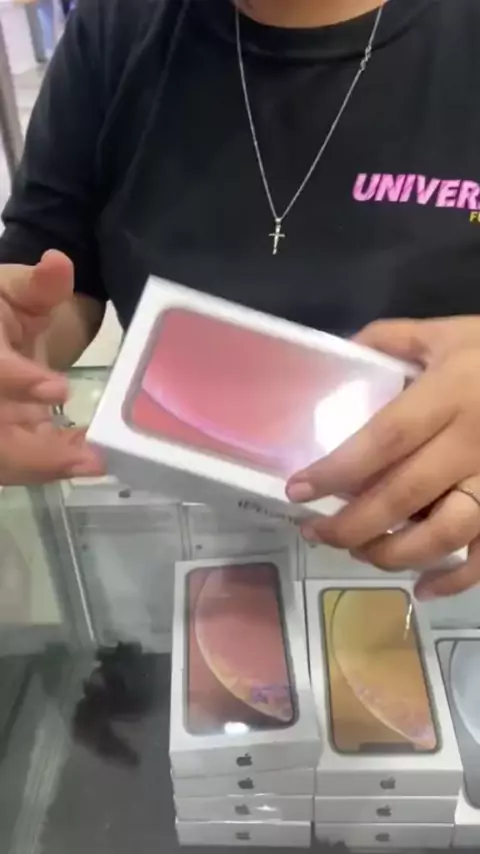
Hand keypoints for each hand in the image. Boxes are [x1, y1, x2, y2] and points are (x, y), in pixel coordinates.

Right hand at [0, 250, 102, 484]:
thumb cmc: (3, 309)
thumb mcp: (16, 289)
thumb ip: (39, 285)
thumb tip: (58, 264)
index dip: (16, 380)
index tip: (58, 389)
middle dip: (33, 454)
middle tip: (87, 458)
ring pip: (2, 460)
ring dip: (46, 466)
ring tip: (96, 463)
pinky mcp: (3, 439)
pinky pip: (17, 464)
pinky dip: (52, 466)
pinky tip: (91, 460)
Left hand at [287, 317, 479, 600]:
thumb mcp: (448, 332)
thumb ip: (392, 338)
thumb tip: (338, 351)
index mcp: (450, 393)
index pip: (385, 439)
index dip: (338, 469)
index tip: (298, 490)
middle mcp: (473, 443)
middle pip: (404, 495)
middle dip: (351, 523)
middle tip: (315, 533)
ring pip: (445, 533)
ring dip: (394, 553)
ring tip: (357, 552)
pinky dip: (457, 578)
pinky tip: (423, 588)